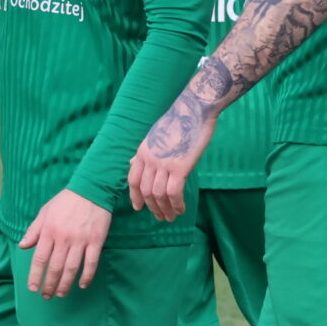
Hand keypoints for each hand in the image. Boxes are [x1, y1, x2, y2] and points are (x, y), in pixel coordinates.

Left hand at [20, 189, 112, 297]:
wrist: (91, 190)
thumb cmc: (66, 201)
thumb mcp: (45, 212)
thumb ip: (34, 230)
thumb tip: (23, 246)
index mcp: (49, 231)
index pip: (39, 259)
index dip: (35, 276)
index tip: (33, 288)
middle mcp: (63, 238)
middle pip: (55, 268)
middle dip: (49, 284)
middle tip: (47, 295)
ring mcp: (81, 241)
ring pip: (71, 268)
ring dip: (65, 284)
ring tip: (61, 294)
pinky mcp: (96, 241)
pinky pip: (91, 263)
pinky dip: (87, 276)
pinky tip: (82, 285)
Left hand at [127, 93, 214, 219]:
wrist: (194, 108)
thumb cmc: (179, 120)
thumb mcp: (155, 135)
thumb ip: (145, 152)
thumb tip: (132, 162)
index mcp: (142, 151)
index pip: (133, 179)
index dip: (135, 196)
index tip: (138, 207)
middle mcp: (149, 159)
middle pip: (145, 191)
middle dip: (152, 207)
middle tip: (160, 217)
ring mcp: (163, 163)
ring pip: (159, 195)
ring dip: (165, 209)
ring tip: (171, 217)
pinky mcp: (180, 167)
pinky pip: (174, 192)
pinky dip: (176, 204)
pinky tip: (181, 209)